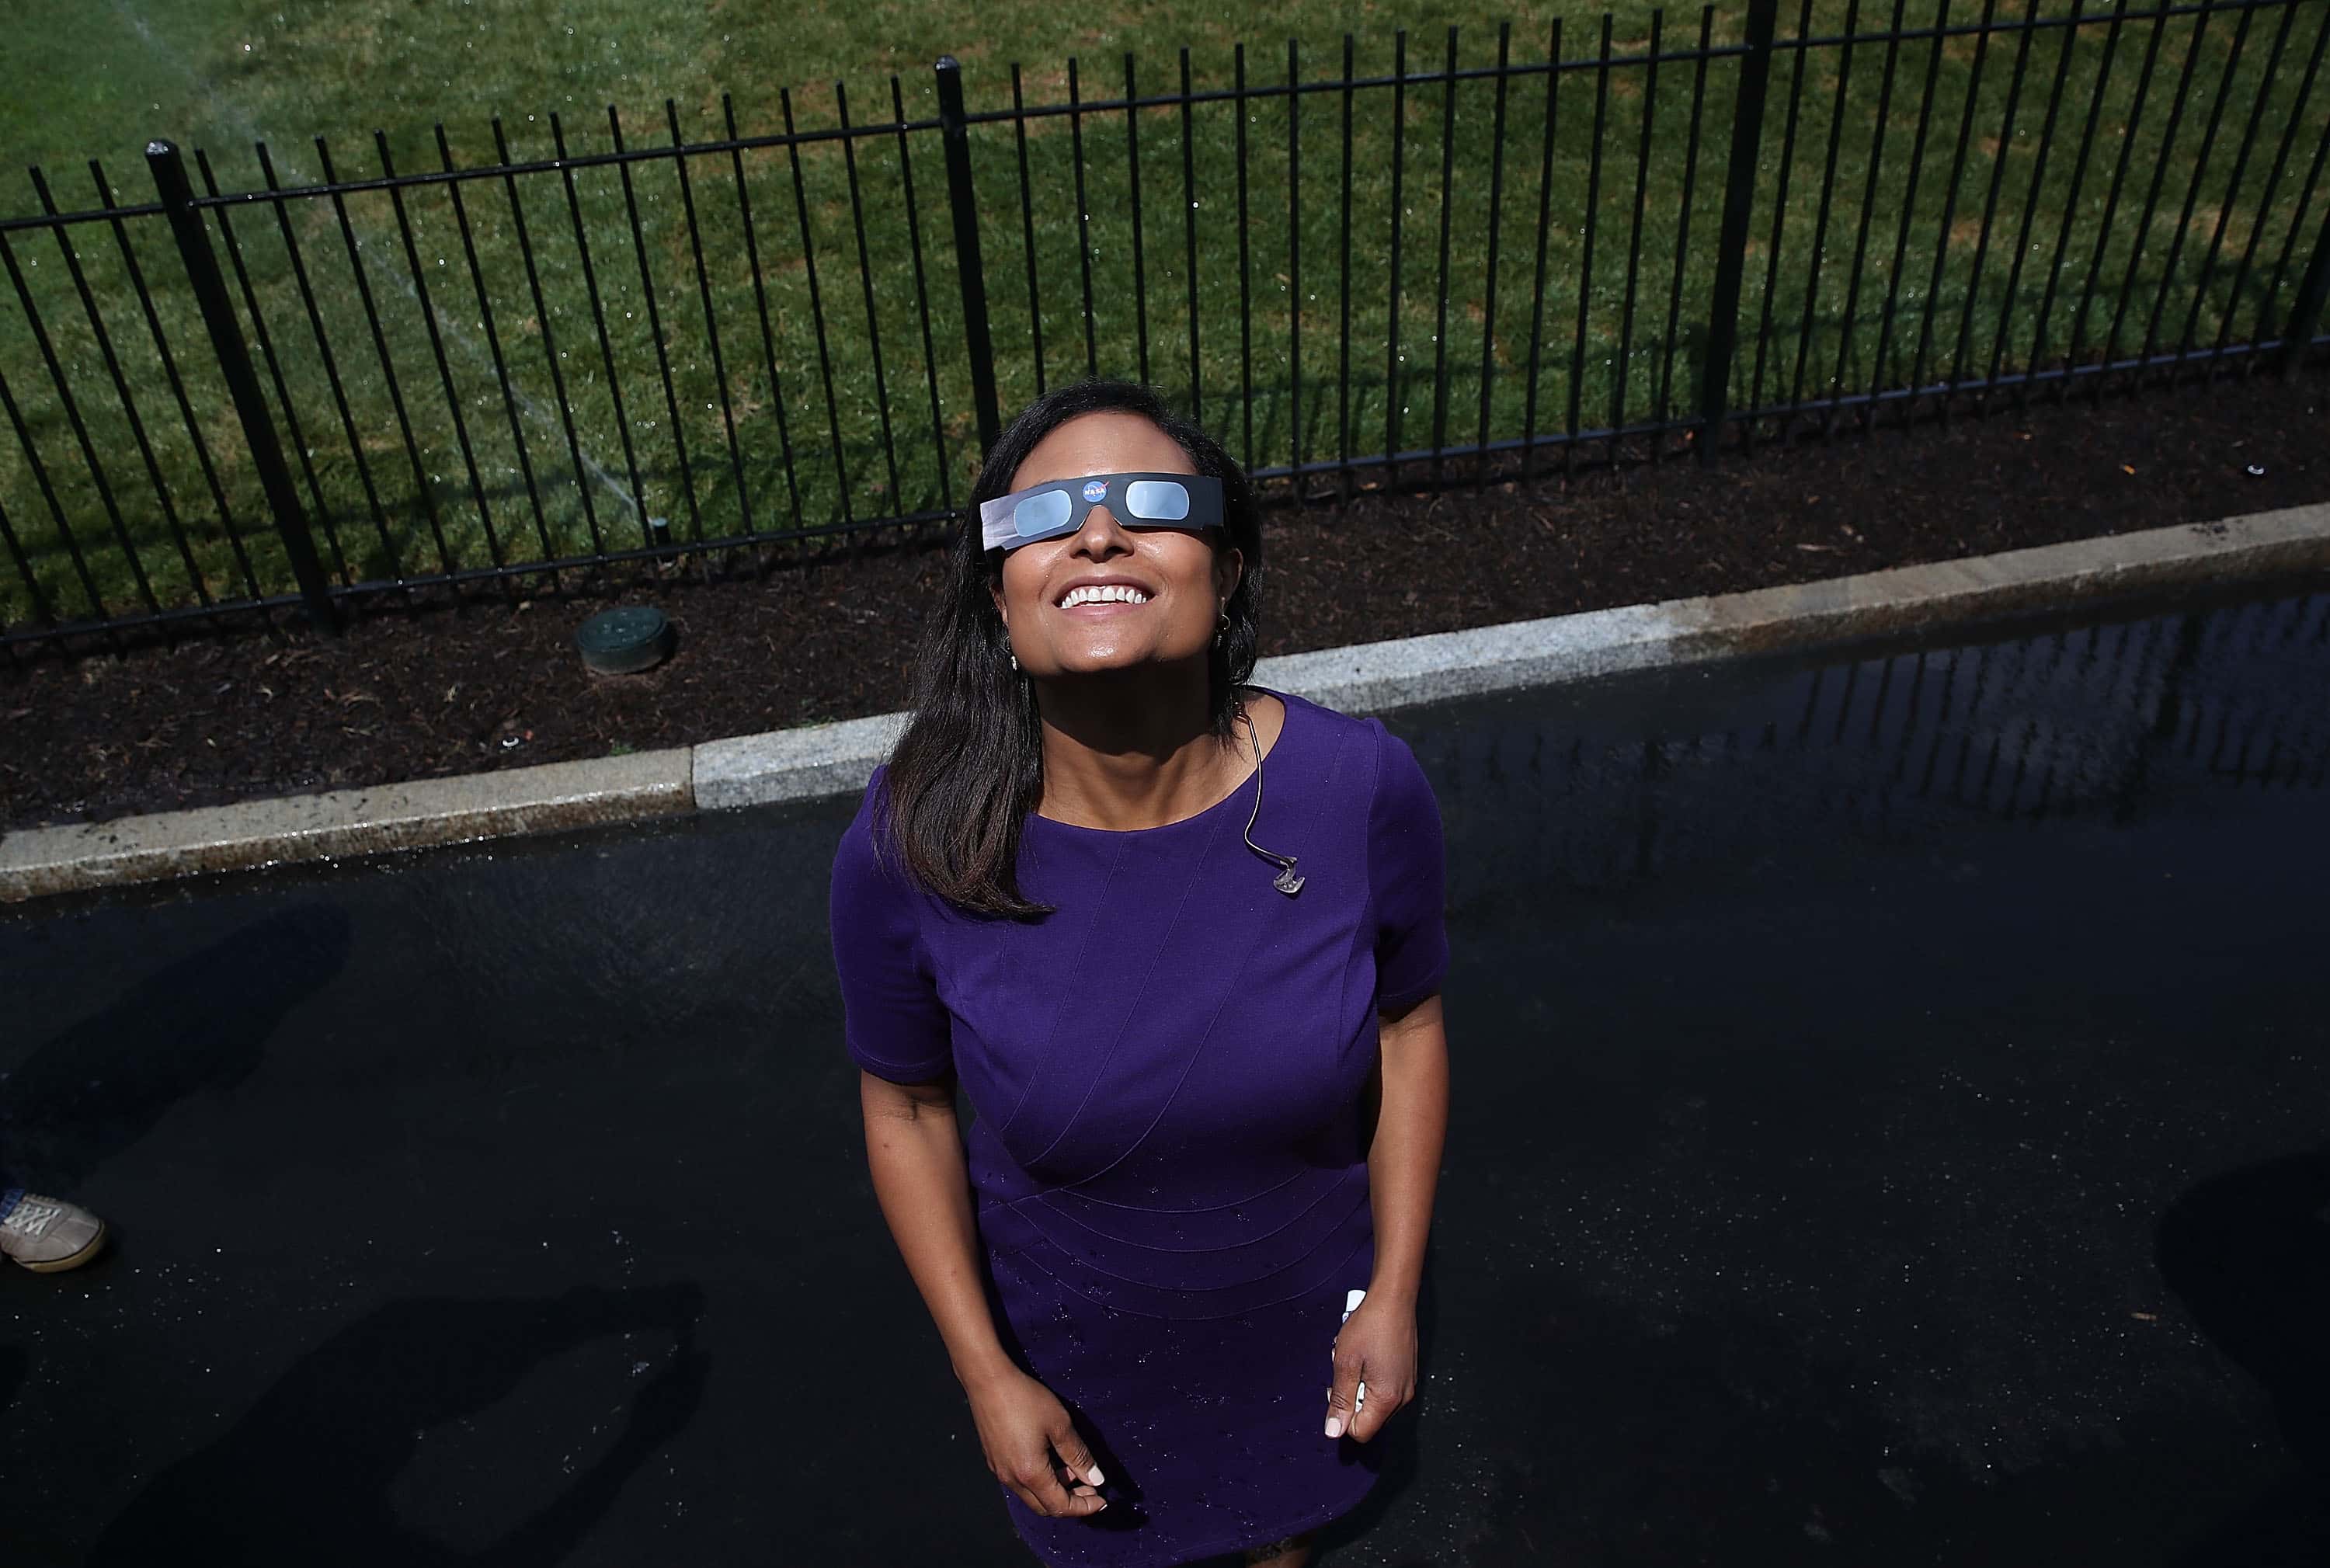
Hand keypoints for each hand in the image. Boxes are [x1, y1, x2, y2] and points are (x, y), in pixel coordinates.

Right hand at [964, 1365, 1109, 1517]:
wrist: (987, 1380)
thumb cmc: (1024, 1399)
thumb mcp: (1060, 1425)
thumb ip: (1079, 1456)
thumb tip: (1096, 1479)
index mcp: (1030, 1474)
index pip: (1061, 1506)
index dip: (1084, 1507)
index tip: (1102, 1501)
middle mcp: (1011, 1479)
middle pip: (1045, 1506)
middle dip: (1070, 1503)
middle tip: (1091, 1489)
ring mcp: (999, 1470)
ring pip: (1031, 1495)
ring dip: (1055, 1490)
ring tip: (1073, 1471)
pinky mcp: (994, 1459)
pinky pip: (1019, 1482)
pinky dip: (1039, 1481)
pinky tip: (1050, 1461)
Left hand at [1324, 1292, 1415, 1441]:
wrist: (1393, 1299)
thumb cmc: (1371, 1325)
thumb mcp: (1345, 1363)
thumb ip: (1340, 1400)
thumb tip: (1334, 1430)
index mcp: (1387, 1398)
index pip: (1361, 1432)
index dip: (1343, 1417)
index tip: (1336, 1392)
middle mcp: (1403, 1397)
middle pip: (1370, 1419)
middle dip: (1352, 1400)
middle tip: (1346, 1372)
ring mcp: (1408, 1386)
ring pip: (1376, 1404)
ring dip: (1361, 1388)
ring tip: (1357, 1362)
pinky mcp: (1407, 1375)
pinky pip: (1385, 1390)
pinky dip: (1372, 1379)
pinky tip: (1367, 1358)